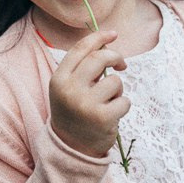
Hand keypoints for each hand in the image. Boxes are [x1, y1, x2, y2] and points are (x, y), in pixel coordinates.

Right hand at [48, 30, 128, 158]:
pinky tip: (112, 116)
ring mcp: (86, 104)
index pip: (80, 49)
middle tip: (122, 65)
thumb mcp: (68, 88)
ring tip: (107, 103)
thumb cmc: (75, 112)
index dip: (99, 37)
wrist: (71, 148)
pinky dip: (123, 106)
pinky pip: (125, 101)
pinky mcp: (102, 117)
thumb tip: (106, 45)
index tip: (113, 34)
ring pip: (115, 81)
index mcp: (59, 79)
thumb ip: (82, 68)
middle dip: (115, 57)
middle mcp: (70, 89)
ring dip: (118, 90)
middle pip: (100, 58)